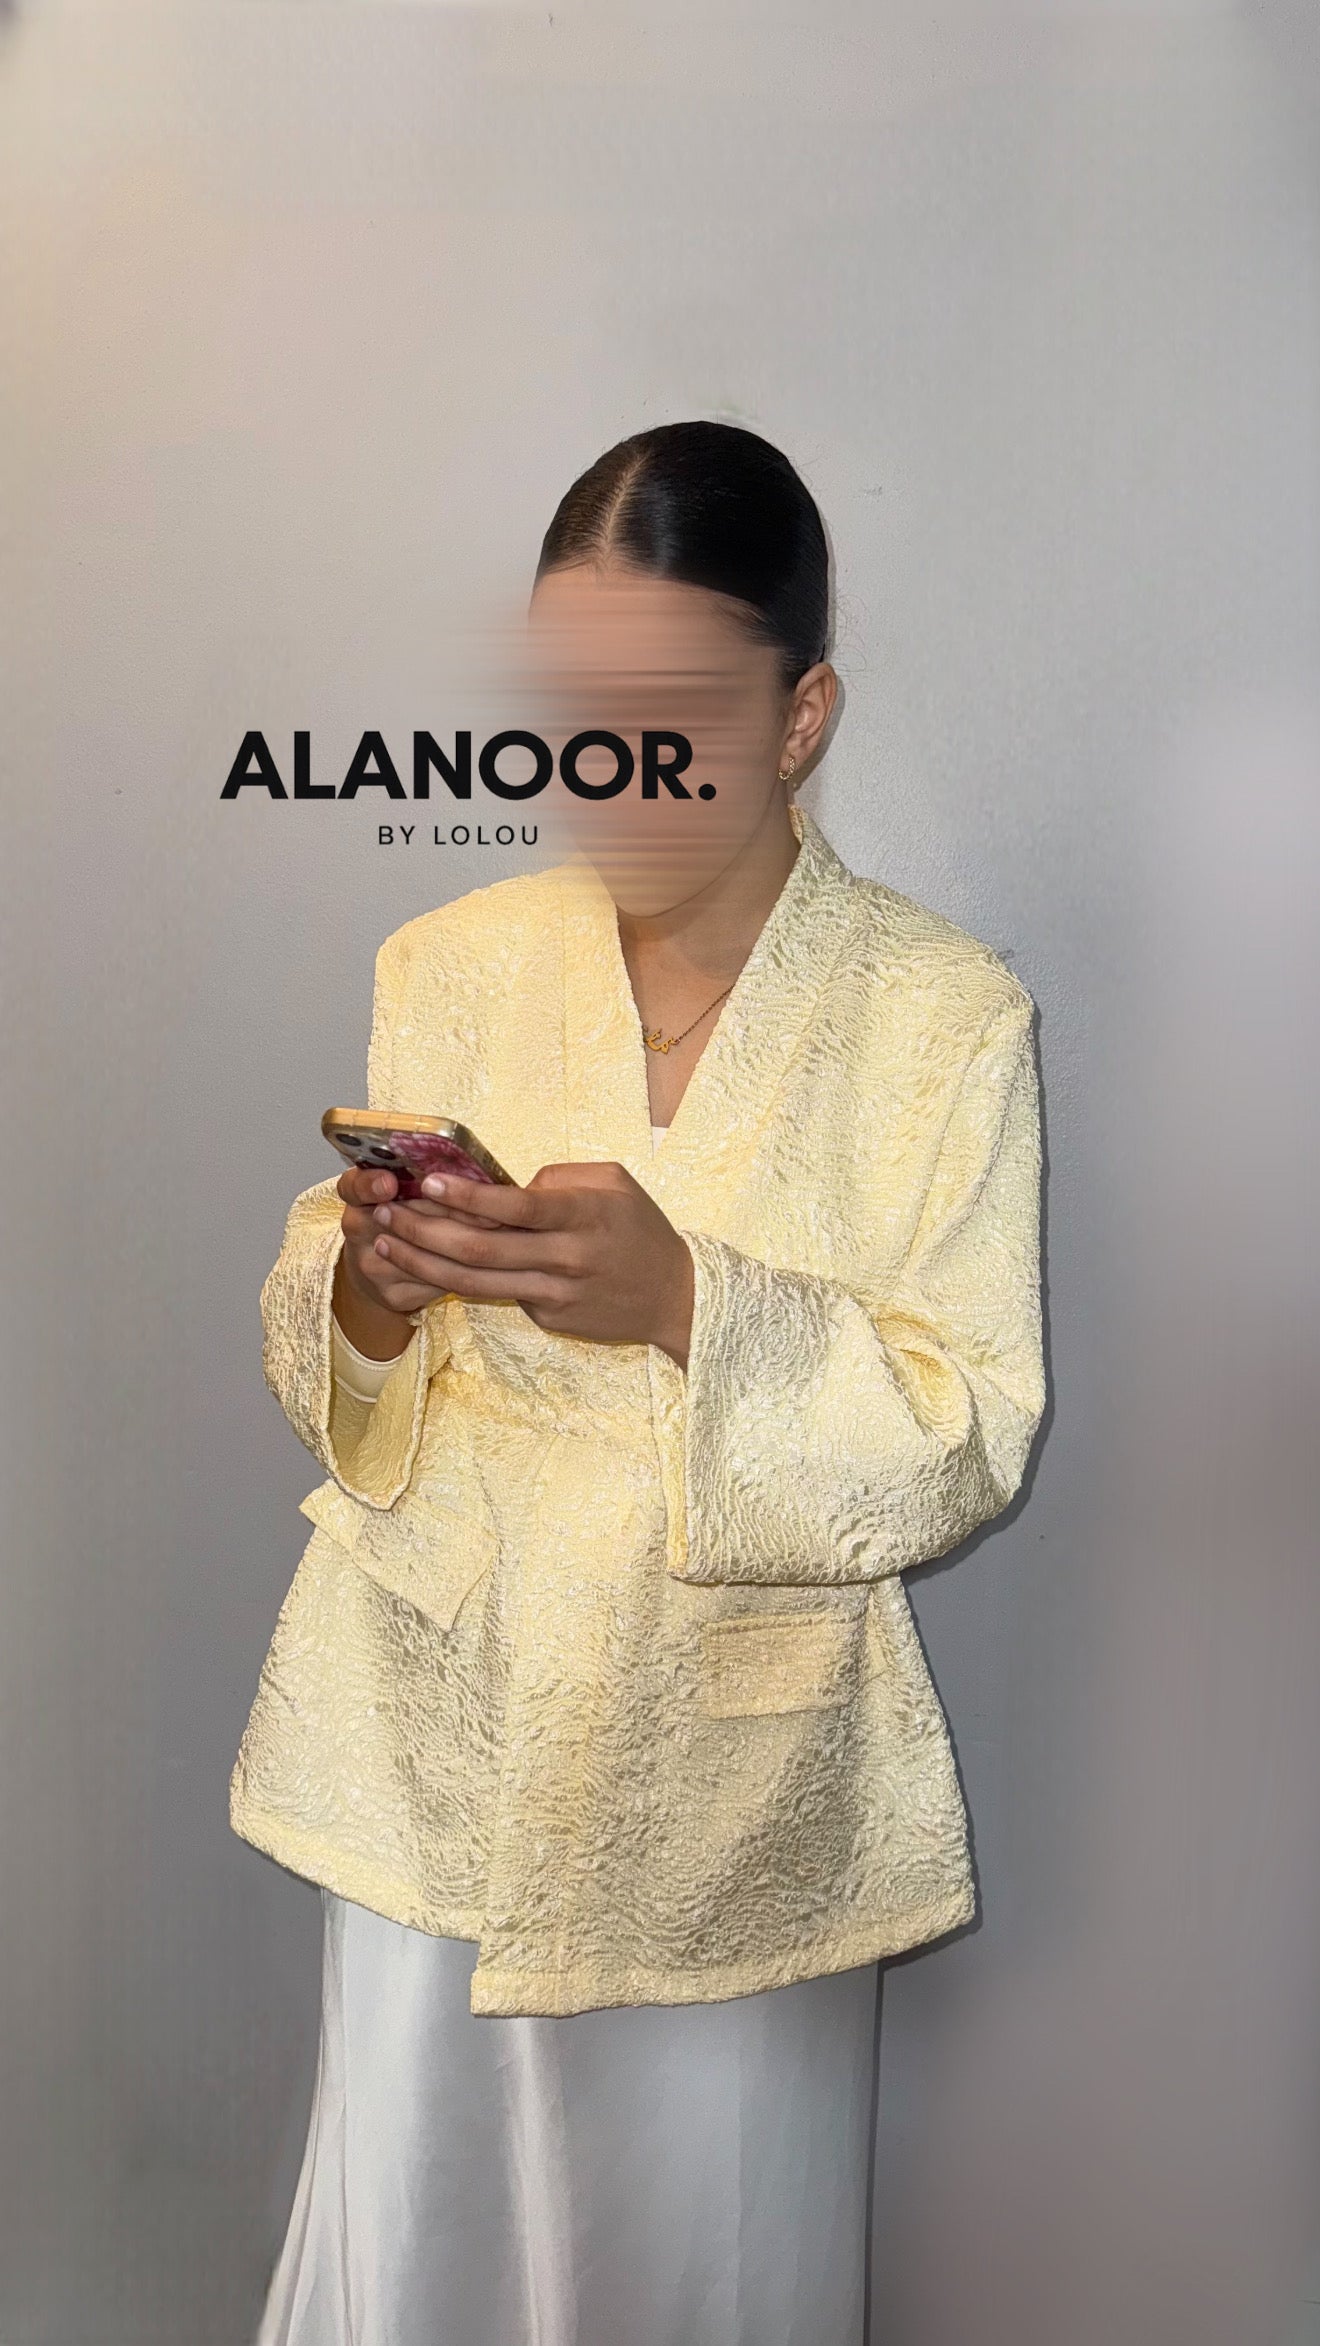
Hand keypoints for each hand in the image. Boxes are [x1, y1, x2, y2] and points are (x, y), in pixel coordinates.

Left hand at [366, 1160, 694, 1366]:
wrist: (675, 1298)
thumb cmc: (642, 1229)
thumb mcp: (614, 1182)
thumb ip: (559, 1177)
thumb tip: (505, 1187)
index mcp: (584, 1216)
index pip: (516, 1208)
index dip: (469, 1198)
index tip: (429, 1183)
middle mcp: (567, 1258)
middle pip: (481, 1250)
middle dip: (423, 1231)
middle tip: (383, 1213)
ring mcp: (555, 1293)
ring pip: (475, 1281)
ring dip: (423, 1261)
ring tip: (383, 1243)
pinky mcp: (548, 1317)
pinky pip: (498, 1294)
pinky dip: (458, 1278)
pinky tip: (426, 1262)